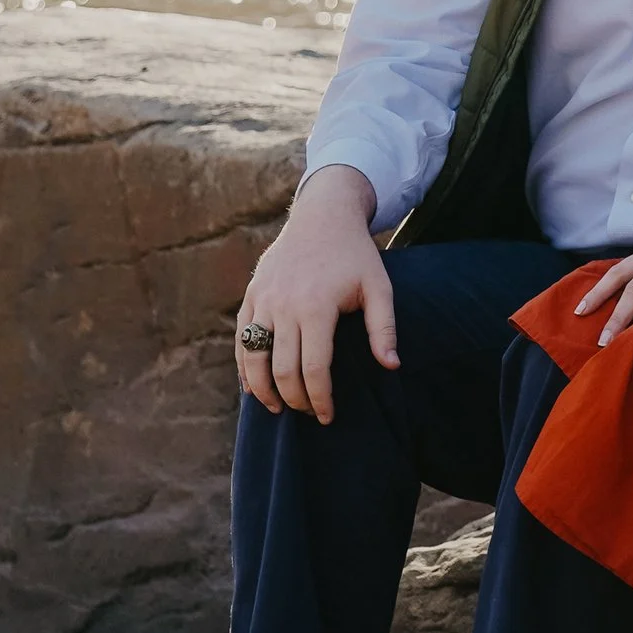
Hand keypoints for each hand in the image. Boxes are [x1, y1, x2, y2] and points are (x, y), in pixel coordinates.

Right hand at [236, 164, 395, 423]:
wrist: (323, 216)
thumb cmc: (355, 256)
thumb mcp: (379, 286)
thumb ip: (384, 328)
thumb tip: (391, 366)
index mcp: (317, 306)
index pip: (313, 368)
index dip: (320, 398)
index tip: (327, 416)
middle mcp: (285, 304)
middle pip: (282, 369)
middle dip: (295, 399)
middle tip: (308, 413)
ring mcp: (263, 299)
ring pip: (254, 358)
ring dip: (263, 390)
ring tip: (277, 408)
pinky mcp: (251, 295)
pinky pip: (241, 338)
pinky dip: (244, 366)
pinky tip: (252, 386)